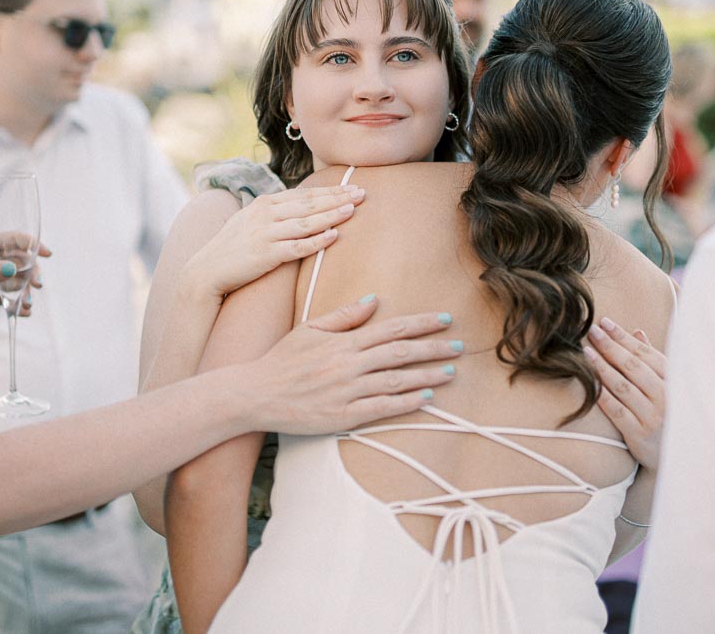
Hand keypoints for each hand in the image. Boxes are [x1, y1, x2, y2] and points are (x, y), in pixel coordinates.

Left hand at [0, 235, 51, 344]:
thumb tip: (12, 268)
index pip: (11, 240)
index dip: (31, 243)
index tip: (45, 253)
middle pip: (21, 259)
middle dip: (32, 271)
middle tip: (37, 284)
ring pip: (22, 278)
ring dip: (28, 289)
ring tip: (27, 301)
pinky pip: (17, 295)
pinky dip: (23, 303)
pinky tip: (24, 311)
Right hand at [184, 185, 364, 298]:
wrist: (205, 272)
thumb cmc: (232, 249)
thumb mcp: (250, 221)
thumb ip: (274, 213)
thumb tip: (300, 208)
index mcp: (264, 204)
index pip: (304, 194)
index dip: (329, 190)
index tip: (351, 186)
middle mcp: (265, 215)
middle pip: (309, 204)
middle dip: (337, 197)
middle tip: (362, 192)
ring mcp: (265, 234)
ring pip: (306, 222)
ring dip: (331, 215)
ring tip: (353, 210)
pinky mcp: (265, 255)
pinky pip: (296, 247)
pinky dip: (316, 241)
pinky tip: (333, 236)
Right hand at [243, 296, 464, 433]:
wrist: (255, 393)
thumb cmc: (282, 360)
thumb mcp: (310, 329)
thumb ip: (344, 315)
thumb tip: (374, 300)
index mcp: (344, 341)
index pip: (391, 328)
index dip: (421, 323)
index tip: (444, 319)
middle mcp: (349, 364)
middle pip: (400, 353)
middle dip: (433, 347)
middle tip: (460, 345)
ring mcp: (347, 390)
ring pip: (396, 380)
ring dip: (426, 375)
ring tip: (450, 372)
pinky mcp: (342, 415)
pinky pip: (381, 408)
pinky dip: (405, 403)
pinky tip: (425, 398)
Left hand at [583, 317, 665, 470]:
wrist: (677, 457)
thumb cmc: (670, 414)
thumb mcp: (668, 386)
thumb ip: (652, 360)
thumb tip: (637, 332)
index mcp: (674, 381)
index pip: (646, 354)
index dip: (624, 337)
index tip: (605, 323)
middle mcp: (666, 397)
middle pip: (633, 367)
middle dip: (611, 347)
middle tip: (592, 331)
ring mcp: (653, 416)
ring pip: (623, 387)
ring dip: (602, 368)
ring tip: (586, 352)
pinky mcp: (640, 434)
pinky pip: (617, 412)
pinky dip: (603, 396)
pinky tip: (590, 383)